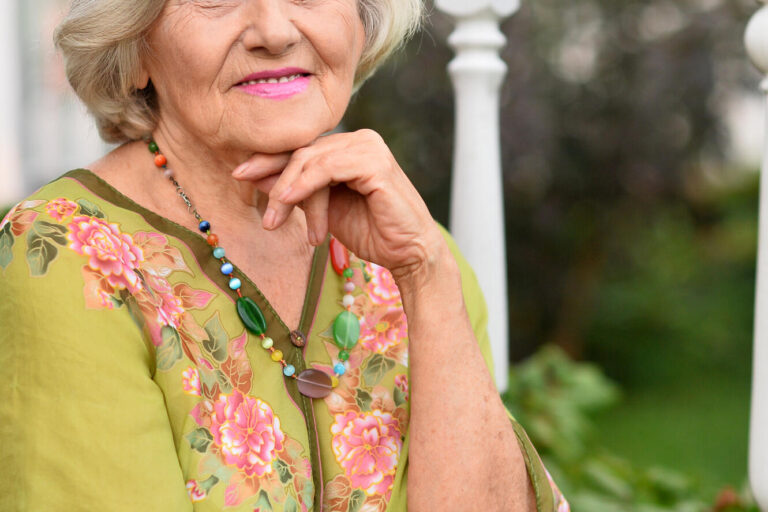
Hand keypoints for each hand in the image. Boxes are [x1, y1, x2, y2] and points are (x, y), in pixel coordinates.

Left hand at [231, 129, 445, 277]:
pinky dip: (304, 185)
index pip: (302, 148)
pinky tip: (288, 200)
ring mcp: (369, 147)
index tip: (238, 174)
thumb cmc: (372, 232)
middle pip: (302, 151)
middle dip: (273, 178)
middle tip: (254, 202)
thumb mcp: (324, 209)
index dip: (269, 159)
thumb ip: (297, 190)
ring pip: (311, 159)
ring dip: (286, 190)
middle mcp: (360, 140)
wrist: (409, 253)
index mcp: (349, 148)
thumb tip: (255, 175)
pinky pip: (328, 168)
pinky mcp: (375, 162)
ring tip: (274, 219)